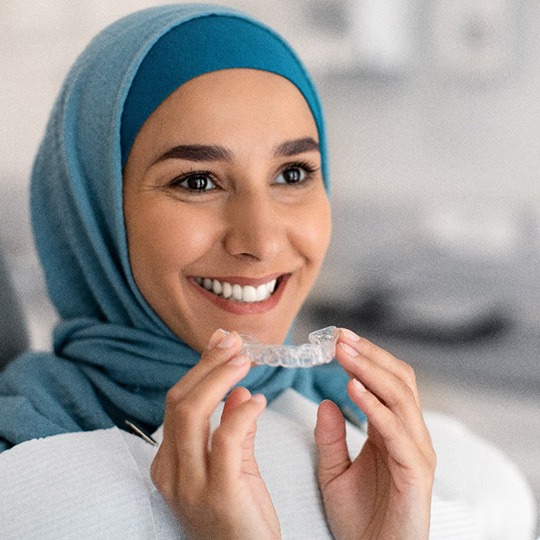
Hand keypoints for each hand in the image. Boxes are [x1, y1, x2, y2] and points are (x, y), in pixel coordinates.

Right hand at [151, 329, 279, 539]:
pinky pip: (225, 439)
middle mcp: (171, 471)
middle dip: (208, 365)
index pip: (178, 402)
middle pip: (180, 401)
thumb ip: (232, 429)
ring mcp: (190, 484)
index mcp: (169, 462)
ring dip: (220, 378)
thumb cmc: (242, 516)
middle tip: (234, 343)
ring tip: (245, 361)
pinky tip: (259, 401)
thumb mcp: (233, 467)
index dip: (200, 368)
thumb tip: (237, 390)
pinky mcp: (219, 494)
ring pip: (192, 412)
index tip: (223, 343)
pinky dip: (242, 413)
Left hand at [315, 329, 435, 539]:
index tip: (337, 338)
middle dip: (369, 355)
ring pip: (400, 397)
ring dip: (370, 370)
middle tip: (340, 337)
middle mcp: (409, 436)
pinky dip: (375, 406)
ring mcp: (416, 452)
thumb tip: (325, 402)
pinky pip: (396, 431)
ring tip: (343, 353)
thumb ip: (330, 437)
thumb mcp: (333, 472)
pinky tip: (352, 388)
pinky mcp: (416, 473)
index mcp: (391, 432)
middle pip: (399, 380)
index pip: (386, 381)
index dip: (365, 357)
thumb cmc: (359, 520)